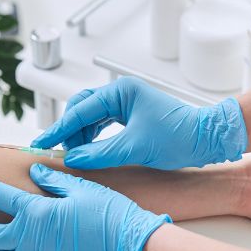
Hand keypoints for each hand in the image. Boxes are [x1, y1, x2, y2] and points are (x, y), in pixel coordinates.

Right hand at [31, 77, 248, 169]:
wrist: (208, 140)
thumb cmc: (179, 137)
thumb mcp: (136, 147)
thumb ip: (101, 153)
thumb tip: (74, 159)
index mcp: (121, 91)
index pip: (80, 110)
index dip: (59, 129)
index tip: (42, 143)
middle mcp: (122, 93)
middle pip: (82, 108)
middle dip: (69, 130)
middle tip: (57, 151)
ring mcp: (127, 104)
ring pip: (91, 117)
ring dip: (80, 135)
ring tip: (74, 155)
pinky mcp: (132, 116)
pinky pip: (103, 124)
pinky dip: (92, 137)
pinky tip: (88, 151)